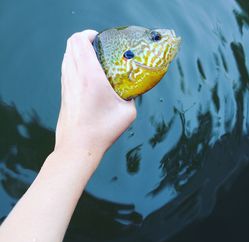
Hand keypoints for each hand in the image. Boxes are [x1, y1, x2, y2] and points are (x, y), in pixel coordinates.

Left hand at [55, 30, 136, 155]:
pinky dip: (74, 65)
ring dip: (78, 53)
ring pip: (66, 56)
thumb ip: (131, 97)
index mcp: (89, 75)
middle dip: (84, 40)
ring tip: (93, 61)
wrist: (78, 146)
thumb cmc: (102, 130)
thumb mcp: (127, 113)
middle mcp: (74, 76)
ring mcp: (66, 84)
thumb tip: (130, 93)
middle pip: (70, 44)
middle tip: (99, 48)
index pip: (79, 40)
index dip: (89, 34)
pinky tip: (86, 77)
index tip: (100, 39)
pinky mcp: (64, 94)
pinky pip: (66, 69)